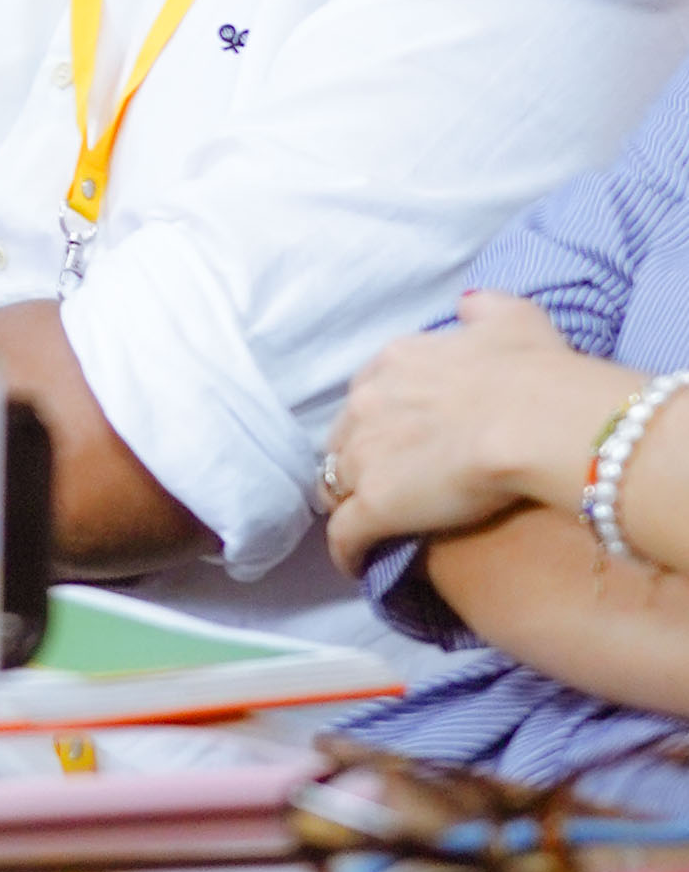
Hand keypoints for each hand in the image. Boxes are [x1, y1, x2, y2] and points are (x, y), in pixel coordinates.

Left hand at [321, 290, 628, 570]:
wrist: (537, 420)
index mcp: (395, 363)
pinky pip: (344, 535)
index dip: (378, 420)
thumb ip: (484, 311)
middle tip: (382, 483)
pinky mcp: (373, 505)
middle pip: (342, 440)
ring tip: (368, 524)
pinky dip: (346, 551)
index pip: (368, 395)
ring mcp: (365, 457)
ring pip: (335, 486)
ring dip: (347, 502)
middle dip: (355, 460)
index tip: (396, 437)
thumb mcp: (512, 318)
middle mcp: (367, 404)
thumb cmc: (533, 371)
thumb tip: (466, 307)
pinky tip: (355, 564)